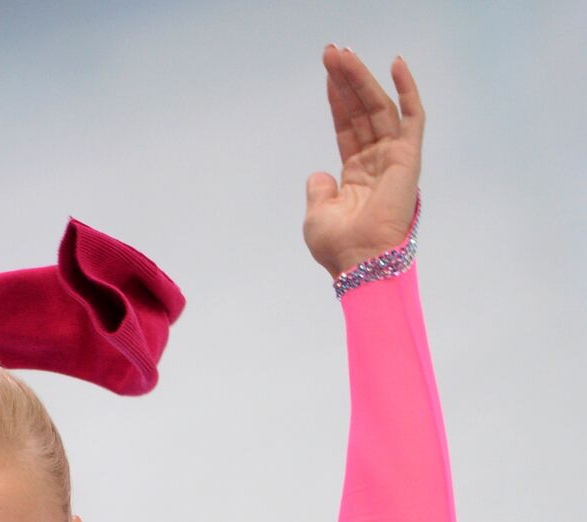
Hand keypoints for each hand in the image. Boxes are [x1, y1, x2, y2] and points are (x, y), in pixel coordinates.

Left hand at [304, 45, 423, 277]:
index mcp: (357, 175)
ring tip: (343, 53)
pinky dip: (407, 89)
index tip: (328, 73)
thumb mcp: (317, 214)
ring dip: (362, 78)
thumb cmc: (339, 247)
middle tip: (332, 50)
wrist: (359, 263)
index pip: (348, 127)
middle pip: (362, 111)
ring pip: (380, 107)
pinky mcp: (407, 158)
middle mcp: (378, 162)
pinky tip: (395, 63)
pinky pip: (412, 117)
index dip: (338, 100)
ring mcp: (394, 158)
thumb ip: (318, 190)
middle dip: (348, 80)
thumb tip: (320, 173)